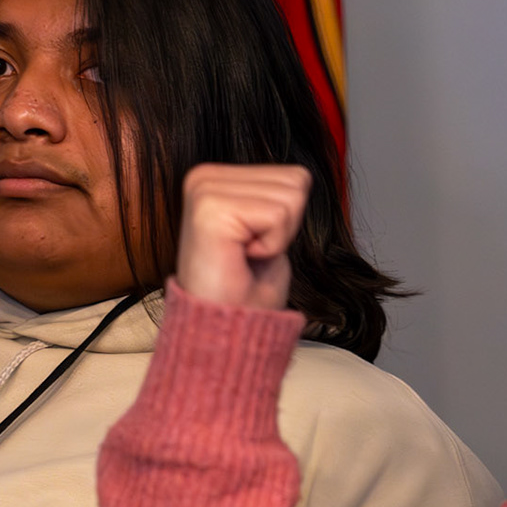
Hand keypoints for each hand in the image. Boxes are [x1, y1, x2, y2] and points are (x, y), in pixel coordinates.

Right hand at [174, 163, 311, 309]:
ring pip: (290, 197)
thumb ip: (278, 197)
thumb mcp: (268, 230)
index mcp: (215, 177)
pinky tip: (241, 258)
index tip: (254, 246)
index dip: (288, 221)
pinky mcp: (210, 208)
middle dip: (285, 228)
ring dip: (277, 238)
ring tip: (244, 257)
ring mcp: (204, 189)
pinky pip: (278, 215)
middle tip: (250, 255)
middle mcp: (204, 176)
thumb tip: (302, 176)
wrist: (224, 331)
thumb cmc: (244, 291)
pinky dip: (271, 246)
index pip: (294, 175)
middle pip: (296, 182)